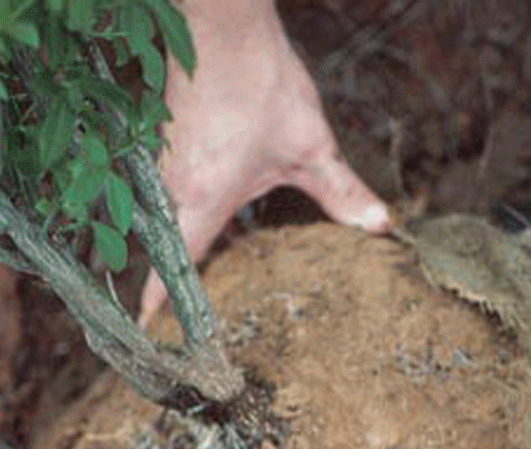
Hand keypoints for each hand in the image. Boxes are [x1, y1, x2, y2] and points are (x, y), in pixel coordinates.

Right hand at [140, 1, 390, 319]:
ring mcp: (161, 166)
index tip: (149, 336)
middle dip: (174, 283)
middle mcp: (170, 191)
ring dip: (178, 246)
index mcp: (201, 203)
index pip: (171, 272)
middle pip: (163, 252)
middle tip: (187, 317)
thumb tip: (381, 226)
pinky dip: (181, 212)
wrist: (221, 27)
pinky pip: (166, 193)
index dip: (159, 308)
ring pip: (163, 222)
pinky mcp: (164, 144)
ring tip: (202, 274)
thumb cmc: (259, 86)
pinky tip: (211, 216)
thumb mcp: (311, 148)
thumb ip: (342, 193)